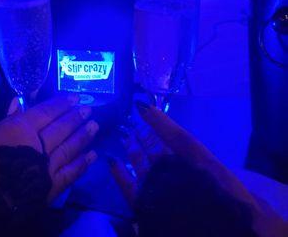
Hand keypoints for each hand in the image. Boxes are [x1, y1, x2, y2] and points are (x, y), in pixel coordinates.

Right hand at [0, 95, 98, 201]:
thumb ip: (4, 120)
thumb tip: (17, 101)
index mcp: (19, 128)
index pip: (45, 112)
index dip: (60, 104)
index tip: (74, 97)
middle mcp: (37, 144)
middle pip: (61, 127)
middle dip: (75, 117)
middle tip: (89, 108)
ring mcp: (46, 166)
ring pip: (69, 147)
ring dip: (83, 135)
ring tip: (94, 126)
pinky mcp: (51, 187)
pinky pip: (71, 173)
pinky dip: (82, 163)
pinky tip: (92, 156)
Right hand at [109, 102, 287, 236]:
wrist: (217, 231)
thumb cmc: (217, 195)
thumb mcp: (204, 163)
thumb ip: (179, 139)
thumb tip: (148, 109)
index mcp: (195, 163)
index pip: (174, 138)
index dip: (159, 121)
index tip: (141, 106)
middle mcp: (177, 174)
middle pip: (158, 151)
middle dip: (144, 135)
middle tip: (127, 119)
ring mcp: (160, 190)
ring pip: (143, 166)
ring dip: (132, 151)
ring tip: (122, 136)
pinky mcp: (145, 206)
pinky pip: (130, 188)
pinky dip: (120, 175)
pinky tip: (112, 161)